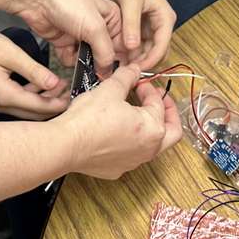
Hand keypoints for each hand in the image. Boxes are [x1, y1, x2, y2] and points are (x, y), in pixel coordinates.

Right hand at [0, 27, 69, 120]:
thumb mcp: (12, 54)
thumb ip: (35, 71)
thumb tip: (56, 85)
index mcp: (5, 96)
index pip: (39, 108)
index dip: (59, 104)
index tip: (75, 97)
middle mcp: (0, 104)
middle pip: (34, 115)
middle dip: (55, 106)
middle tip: (72, 94)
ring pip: (27, 110)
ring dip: (45, 101)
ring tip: (61, 87)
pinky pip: (19, 102)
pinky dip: (33, 96)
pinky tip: (42, 84)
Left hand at [14, 0, 123, 70]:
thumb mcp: (94, 26)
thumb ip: (106, 50)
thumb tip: (108, 70)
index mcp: (112, 17)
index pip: (124, 44)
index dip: (122, 58)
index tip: (118, 72)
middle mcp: (98, 26)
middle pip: (106, 53)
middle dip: (100, 62)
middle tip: (97, 70)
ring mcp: (81, 33)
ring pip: (89, 58)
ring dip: (83, 61)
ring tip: (79, 58)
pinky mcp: (65, 40)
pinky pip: (72, 58)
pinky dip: (68, 58)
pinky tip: (65, 51)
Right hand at [55, 65, 182, 178]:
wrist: (66, 144)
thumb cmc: (89, 120)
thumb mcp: (111, 89)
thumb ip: (127, 76)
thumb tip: (133, 69)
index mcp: (153, 129)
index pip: (159, 103)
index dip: (150, 88)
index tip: (139, 82)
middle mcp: (148, 150)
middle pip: (172, 132)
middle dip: (168, 113)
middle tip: (157, 101)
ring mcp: (133, 162)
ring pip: (152, 145)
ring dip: (149, 128)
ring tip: (136, 113)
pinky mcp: (116, 169)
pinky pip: (131, 155)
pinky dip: (131, 142)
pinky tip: (118, 131)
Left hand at [103, 0, 174, 68]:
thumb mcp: (130, 1)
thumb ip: (132, 25)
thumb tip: (133, 48)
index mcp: (165, 17)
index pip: (162, 46)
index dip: (150, 60)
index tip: (135, 69)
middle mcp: (160, 23)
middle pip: (156, 51)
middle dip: (142, 61)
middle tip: (125, 70)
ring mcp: (148, 25)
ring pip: (145, 50)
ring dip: (134, 57)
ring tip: (118, 65)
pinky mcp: (137, 26)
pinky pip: (135, 43)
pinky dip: (128, 50)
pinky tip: (116, 55)